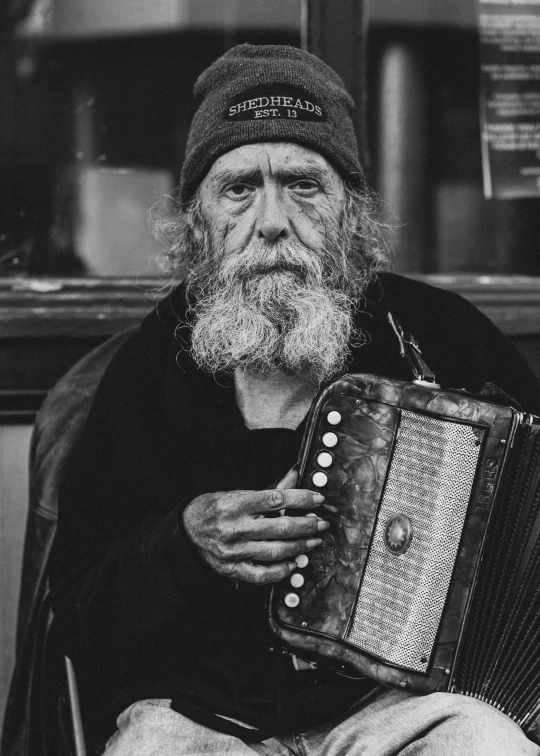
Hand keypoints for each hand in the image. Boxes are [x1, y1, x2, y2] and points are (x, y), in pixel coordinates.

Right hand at [182, 468, 328, 584]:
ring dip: (300, 547)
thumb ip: (269, 490)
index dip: (301, 499)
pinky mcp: (232, 569)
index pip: (276, 499)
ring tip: (314, 541)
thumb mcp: (237, 494)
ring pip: (275, 551)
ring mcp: (234, 551)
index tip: (318, 498)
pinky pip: (262, 574)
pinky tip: (293, 564)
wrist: (184, 532)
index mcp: (236, 504)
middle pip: (280, 527)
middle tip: (322, 522)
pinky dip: (281, 571)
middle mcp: (235, 528)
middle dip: (307, 525)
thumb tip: (295, 475)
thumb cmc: (213, 509)